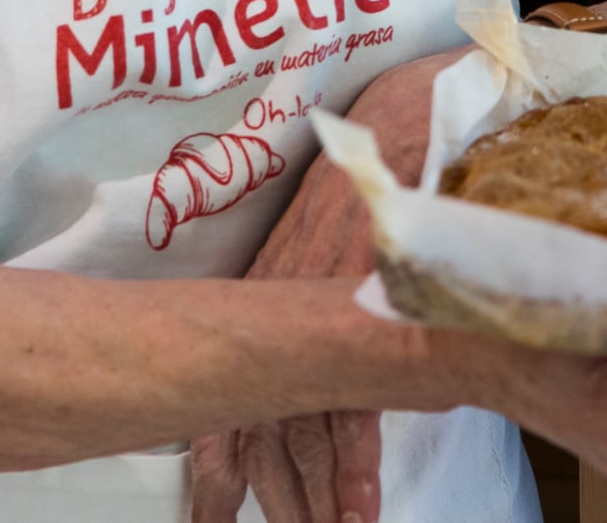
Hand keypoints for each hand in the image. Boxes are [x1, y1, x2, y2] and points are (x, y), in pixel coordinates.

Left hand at [191, 52, 452, 522]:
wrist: (397, 122)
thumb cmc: (364, 180)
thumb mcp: (317, 243)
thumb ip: (299, 296)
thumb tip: (290, 351)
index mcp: (263, 301)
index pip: (223, 397)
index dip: (215, 462)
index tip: (209, 512)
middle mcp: (281, 315)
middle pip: (258, 425)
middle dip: (268, 494)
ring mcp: (325, 318)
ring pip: (305, 428)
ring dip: (316, 494)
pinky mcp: (369, 315)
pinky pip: (358, 405)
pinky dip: (360, 463)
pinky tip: (360, 505)